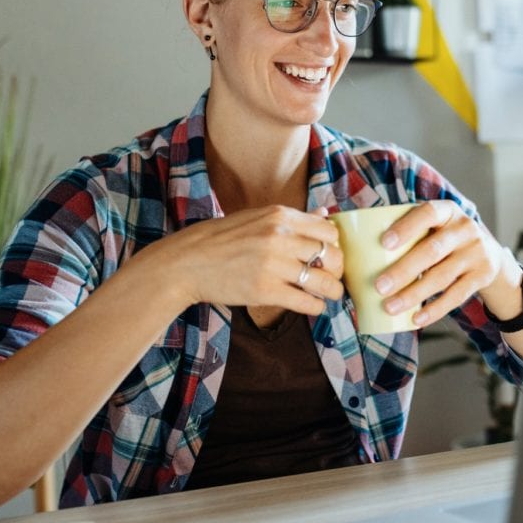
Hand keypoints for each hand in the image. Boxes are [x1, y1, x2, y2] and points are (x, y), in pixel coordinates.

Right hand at [153, 205, 344, 315]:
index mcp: (279, 215)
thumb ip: (292, 218)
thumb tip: (325, 215)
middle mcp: (280, 237)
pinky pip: (307, 303)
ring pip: (325, 282)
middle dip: (336, 270)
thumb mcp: (256, 218)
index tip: (327, 255)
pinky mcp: (265, 291)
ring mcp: (274, 265)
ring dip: (332, 292)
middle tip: (330, 277)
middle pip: (333, 255)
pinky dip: (315, 307)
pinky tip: (310, 305)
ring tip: (327, 295)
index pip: (329, 230)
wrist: (186, 262)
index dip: (333, 245)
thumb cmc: (220, 240)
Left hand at [372, 201, 518, 326]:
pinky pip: (457, 296)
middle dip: (404, 270)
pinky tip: (416, 319)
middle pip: (432, 250)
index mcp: (447, 211)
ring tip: (390, 306)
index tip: (383, 243)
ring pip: (442, 276)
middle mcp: (466, 229)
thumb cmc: (443, 238)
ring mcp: (477, 253)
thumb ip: (406, 229)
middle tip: (379, 286)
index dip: (406, 227)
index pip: (427, 213)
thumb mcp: (433, 226)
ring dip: (414, 294)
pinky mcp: (482, 276)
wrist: (489, 253)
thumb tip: (354, 248)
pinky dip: (435, 310)